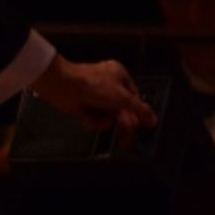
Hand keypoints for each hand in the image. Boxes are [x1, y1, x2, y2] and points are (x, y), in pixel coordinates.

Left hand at [28, 54, 157, 136]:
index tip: (140, 126)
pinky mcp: (82, 105)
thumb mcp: (122, 97)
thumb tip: (153, 120)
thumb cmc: (92, 85)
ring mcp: (94, 95)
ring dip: (103, 120)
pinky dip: (91, 120)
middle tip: (126, 138)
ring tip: (98, 118)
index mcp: (119, 75)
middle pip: (121, 109)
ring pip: (107, 115)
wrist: (61, 86)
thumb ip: (139, 110)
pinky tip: (86, 116)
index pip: (134, 97)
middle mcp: (107, 84)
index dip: (137, 113)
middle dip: (121, 122)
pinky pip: (93, 117)